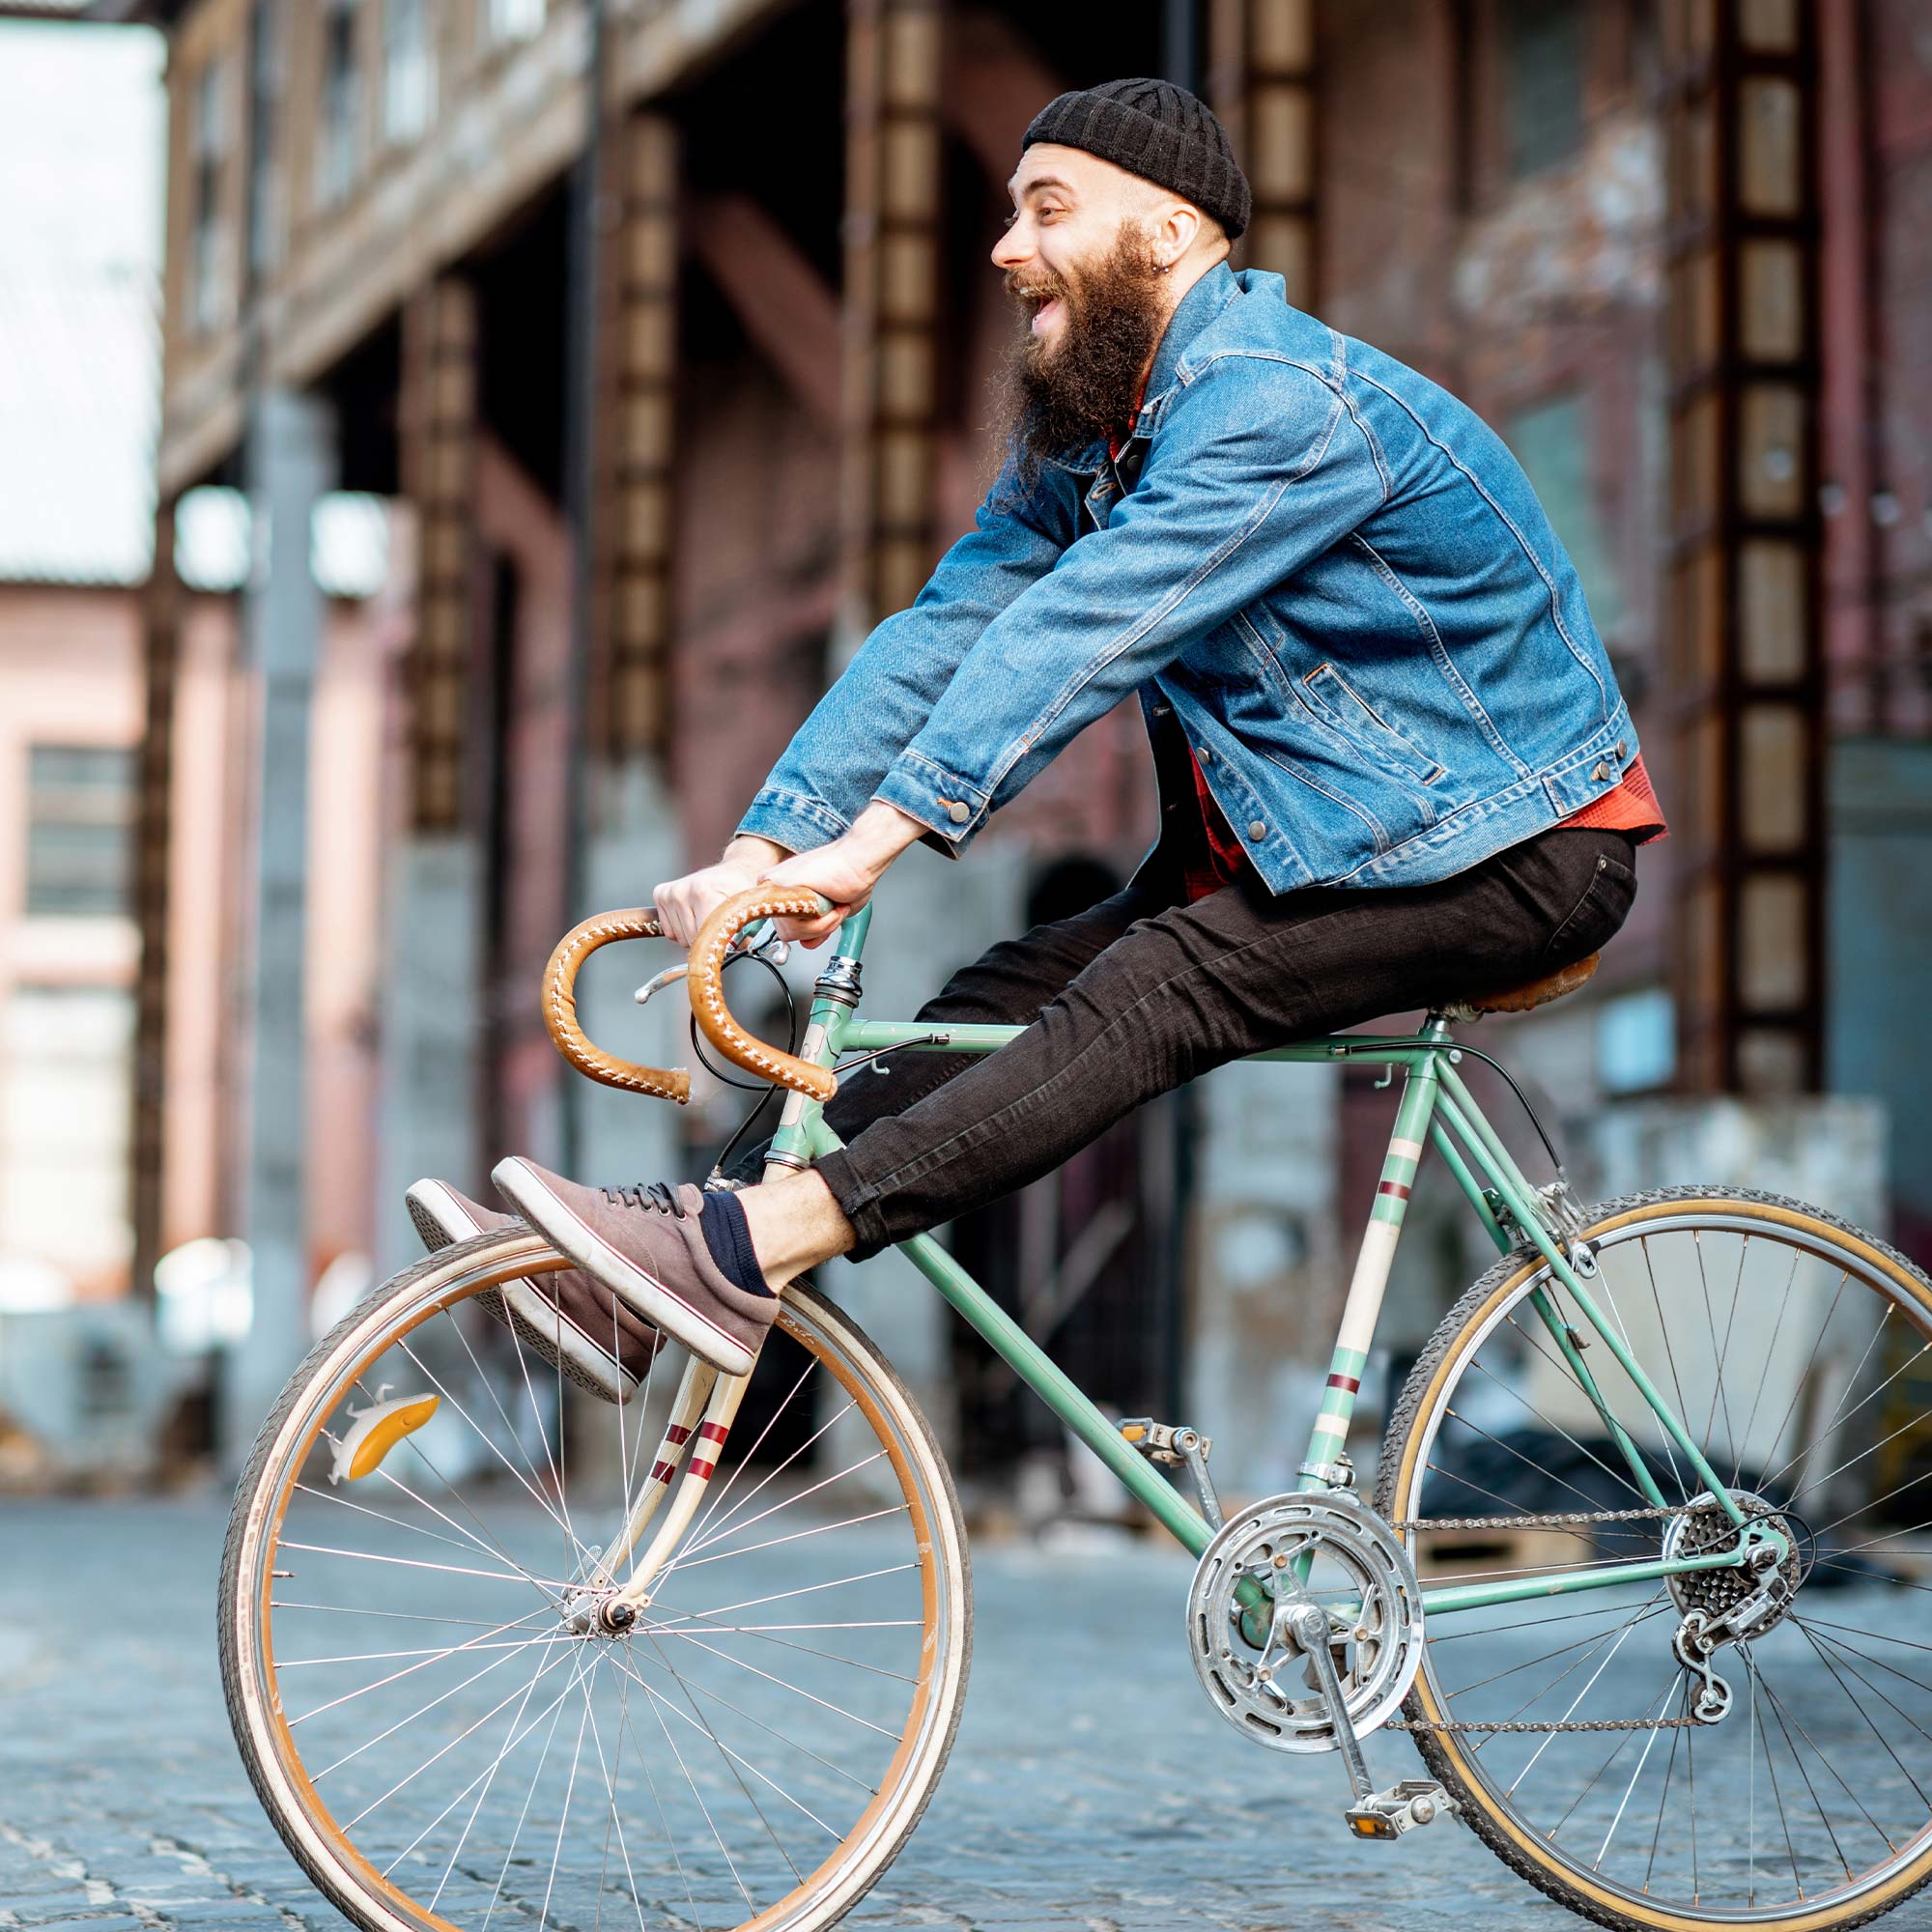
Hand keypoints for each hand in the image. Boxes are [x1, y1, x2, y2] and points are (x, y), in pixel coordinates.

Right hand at [651, 837, 786, 947]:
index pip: (703, 935)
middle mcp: (682, 891)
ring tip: (707, 916)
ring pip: (680, 938)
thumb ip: (746, 931)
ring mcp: (670, 893)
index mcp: (703, 892)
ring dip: (694, 935)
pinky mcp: (661, 894)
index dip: (717, 943)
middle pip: (691, 940)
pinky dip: (682, 931)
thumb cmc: (741, 890)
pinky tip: (695, 915)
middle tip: (718, 924)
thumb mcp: (748, 908)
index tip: (726, 942)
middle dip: (706, 939)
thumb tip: (740, 949)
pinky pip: (670, 932)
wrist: (733, 871)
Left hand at [756, 803, 925, 948]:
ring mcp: (774, 885)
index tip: (828, 912)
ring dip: (821, 926)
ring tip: (835, 906)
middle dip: (816, 929)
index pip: (784, 927)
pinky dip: (820, 923)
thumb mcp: (832, 911)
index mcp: (783, 890)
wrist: (859, 859)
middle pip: (785, 933)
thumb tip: (806, 943)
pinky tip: (830, 903)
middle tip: (835, 910)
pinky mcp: (779, 886)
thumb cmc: (849, 875)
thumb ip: (814, 928)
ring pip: (789, 932)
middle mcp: (775, 886)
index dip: (811, 928)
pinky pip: (794, 925)